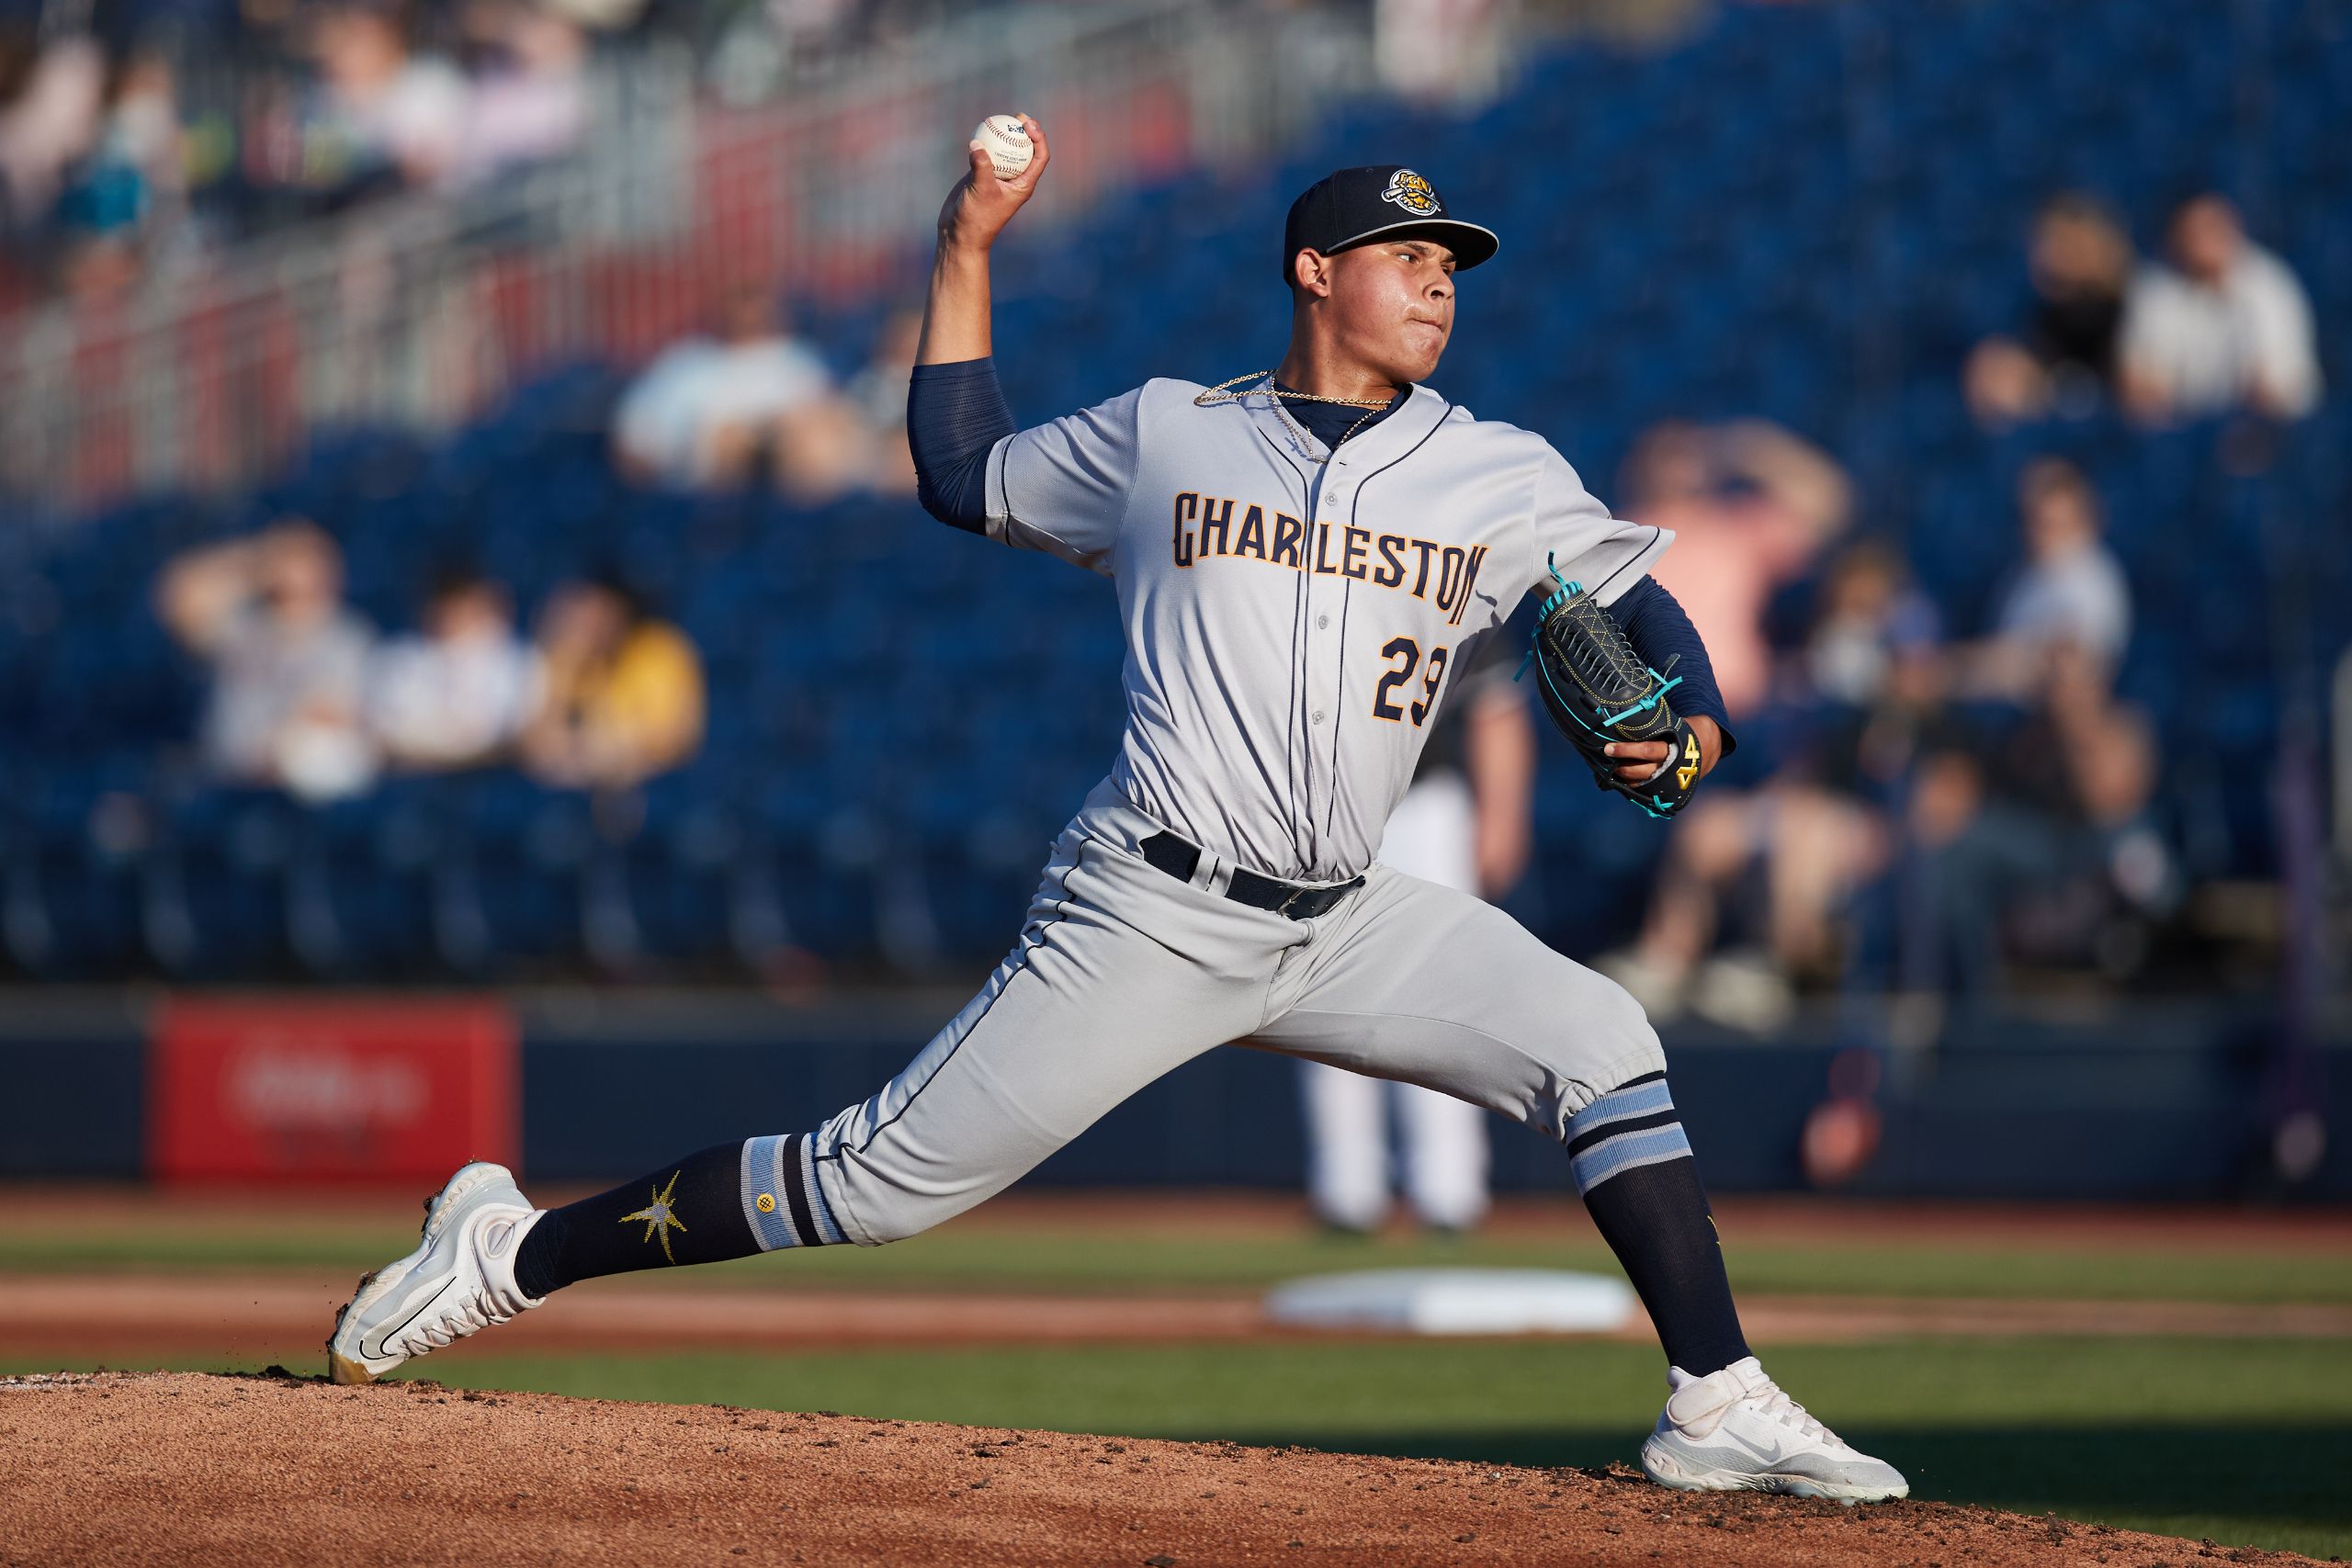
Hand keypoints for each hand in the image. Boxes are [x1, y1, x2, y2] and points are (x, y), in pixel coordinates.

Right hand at [937, 114, 1049, 253]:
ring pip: (1006, 151)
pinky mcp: (982, 175)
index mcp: (1024, 185)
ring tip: (1000, 118)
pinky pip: (987, 154)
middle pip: (1026, 150)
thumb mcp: (981, 190)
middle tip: (1018, 116)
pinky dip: (985, 142)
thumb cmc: (976, 218)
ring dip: (1005, 135)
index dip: (1038, 138)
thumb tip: (976, 143)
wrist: (959, 233)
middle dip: (1025, 131)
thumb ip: (981, 166)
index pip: (1040, 157)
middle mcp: (1014, 179)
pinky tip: (980, 129)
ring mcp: (998, 177)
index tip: (1028, 124)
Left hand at [1603, 714, 1720, 784]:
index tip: (1608, 747)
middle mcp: (1668, 769)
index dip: (1626, 750)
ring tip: (1608, 766)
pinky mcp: (1662, 790)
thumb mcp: (1675, 724)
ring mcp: (1665, 782)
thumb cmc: (1683, 732)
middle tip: (1605, 757)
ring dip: (1622, 776)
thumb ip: (1656, 721)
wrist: (1705, 752)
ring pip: (1639, 783)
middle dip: (1619, 766)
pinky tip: (1618, 775)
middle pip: (1639, 771)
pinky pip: (1642, 790)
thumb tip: (1633, 704)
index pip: (1646, 751)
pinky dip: (1629, 783)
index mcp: (1673, 750)